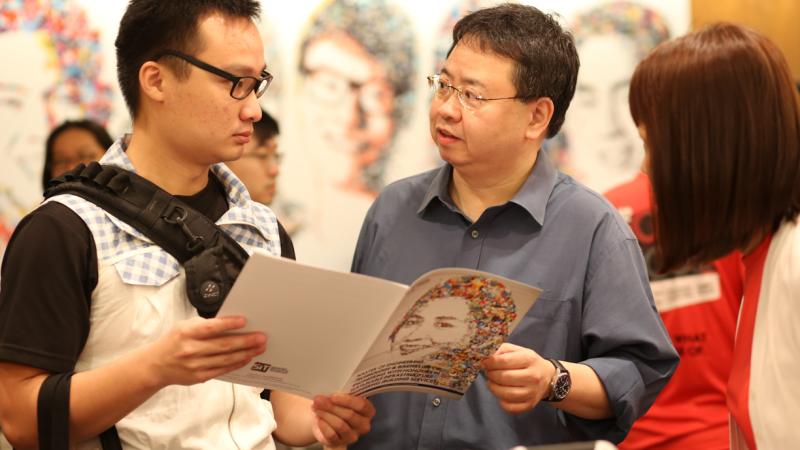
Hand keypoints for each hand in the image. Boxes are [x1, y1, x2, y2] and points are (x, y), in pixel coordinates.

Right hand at [146, 316, 265, 386]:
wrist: (155, 365)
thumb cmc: (174, 341)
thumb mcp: (184, 327)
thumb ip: (205, 326)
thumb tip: (232, 324)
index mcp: (186, 332)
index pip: (211, 327)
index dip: (228, 324)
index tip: (244, 321)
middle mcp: (190, 349)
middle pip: (223, 345)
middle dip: (245, 341)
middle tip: (262, 337)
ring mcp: (195, 365)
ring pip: (226, 359)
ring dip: (246, 353)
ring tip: (260, 347)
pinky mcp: (199, 377)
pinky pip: (222, 370)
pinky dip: (237, 364)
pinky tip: (248, 358)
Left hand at [311, 394, 375, 445]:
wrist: (325, 417)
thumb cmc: (336, 403)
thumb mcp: (340, 396)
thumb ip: (339, 393)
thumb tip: (329, 393)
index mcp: (368, 410)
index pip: (361, 405)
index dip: (347, 400)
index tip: (333, 396)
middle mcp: (363, 425)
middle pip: (349, 415)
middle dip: (332, 406)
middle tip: (318, 400)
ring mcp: (353, 436)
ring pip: (340, 425)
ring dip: (326, 414)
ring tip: (316, 407)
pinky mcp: (340, 443)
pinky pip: (332, 435)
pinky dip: (323, 425)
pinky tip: (318, 419)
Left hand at [482, 343, 555, 413]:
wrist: (548, 377)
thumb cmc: (528, 362)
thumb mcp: (518, 350)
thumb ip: (502, 350)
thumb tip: (487, 356)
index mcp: (529, 359)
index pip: (505, 361)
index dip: (491, 362)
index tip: (485, 363)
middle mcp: (533, 376)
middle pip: (504, 378)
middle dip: (491, 374)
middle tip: (488, 372)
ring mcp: (532, 392)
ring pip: (506, 394)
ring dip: (493, 388)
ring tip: (491, 383)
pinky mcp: (530, 405)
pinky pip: (510, 407)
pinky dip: (501, 401)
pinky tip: (500, 394)